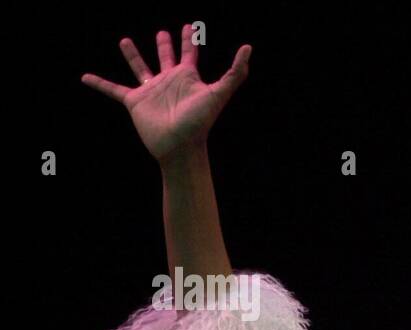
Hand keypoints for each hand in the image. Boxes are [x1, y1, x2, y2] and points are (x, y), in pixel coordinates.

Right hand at [82, 24, 250, 162]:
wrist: (180, 145)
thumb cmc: (200, 121)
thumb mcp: (219, 93)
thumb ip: (235, 72)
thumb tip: (248, 48)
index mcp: (187, 78)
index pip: (189, 53)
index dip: (190, 40)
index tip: (189, 27)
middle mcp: (169, 82)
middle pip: (166, 57)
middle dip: (165, 45)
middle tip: (163, 32)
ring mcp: (151, 91)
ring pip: (140, 68)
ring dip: (132, 55)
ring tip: (125, 41)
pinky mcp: (134, 102)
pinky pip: (113, 90)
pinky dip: (99, 84)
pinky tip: (85, 77)